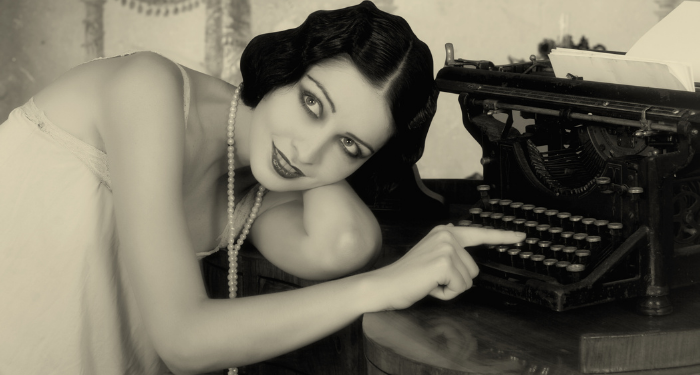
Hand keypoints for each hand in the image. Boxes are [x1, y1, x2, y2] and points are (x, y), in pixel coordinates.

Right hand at [366, 225, 524, 311]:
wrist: (385, 286)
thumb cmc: (407, 277)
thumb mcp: (432, 257)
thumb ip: (451, 252)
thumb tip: (464, 249)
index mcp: (444, 232)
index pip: (480, 233)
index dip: (503, 236)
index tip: (521, 237)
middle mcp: (447, 235)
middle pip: (475, 268)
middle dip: (456, 280)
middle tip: (431, 279)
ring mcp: (446, 248)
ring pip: (469, 280)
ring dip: (450, 288)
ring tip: (429, 283)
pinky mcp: (444, 263)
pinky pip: (460, 288)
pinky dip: (446, 294)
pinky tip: (429, 287)